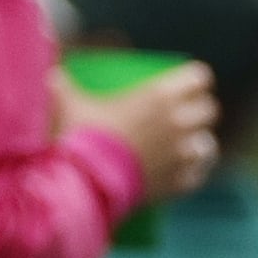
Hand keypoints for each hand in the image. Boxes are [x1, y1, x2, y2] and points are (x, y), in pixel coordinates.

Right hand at [70, 60, 221, 203]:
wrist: (84, 185)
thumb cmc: (78, 137)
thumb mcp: (67, 102)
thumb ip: (59, 82)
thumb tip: (48, 72)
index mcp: (161, 95)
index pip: (200, 78)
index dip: (193, 81)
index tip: (183, 86)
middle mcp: (180, 122)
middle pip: (209, 109)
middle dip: (197, 111)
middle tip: (181, 116)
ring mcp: (184, 154)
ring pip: (208, 144)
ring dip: (197, 143)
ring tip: (183, 146)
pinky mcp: (182, 182)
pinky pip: (198, 173)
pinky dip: (191, 172)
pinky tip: (181, 170)